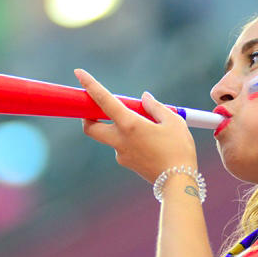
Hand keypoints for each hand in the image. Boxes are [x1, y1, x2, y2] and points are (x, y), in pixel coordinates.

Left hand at [75, 68, 197, 182]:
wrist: (178, 183)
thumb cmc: (178, 150)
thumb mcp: (173, 122)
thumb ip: (156, 107)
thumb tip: (145, 98)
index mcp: (129, 125)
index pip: (104, 101)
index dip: (90, 85)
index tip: (78, 73)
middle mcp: (120, 140)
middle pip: (90, 127)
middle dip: (88, 117)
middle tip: (97, 108)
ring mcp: (121, 154)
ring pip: (111, 137)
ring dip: (120, 128)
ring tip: (148, 128)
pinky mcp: (127, 163)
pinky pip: (124, 147)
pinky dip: (131, 140)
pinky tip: (152, 143)